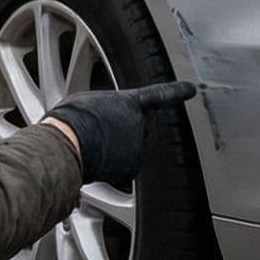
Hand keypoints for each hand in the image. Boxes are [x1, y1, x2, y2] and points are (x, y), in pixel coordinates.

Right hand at [42, 81, 195, 185]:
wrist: (68, 141)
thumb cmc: (71, 120)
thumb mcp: (87, 102)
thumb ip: (105, 108)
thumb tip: (99, 118)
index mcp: (128, 102)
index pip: (158, 95)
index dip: (175, 92)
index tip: (191, 89)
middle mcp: (138, 122)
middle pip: (138, 130)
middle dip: (124, 134)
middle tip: (99, 136)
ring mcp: (138, 145)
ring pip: (129, 152)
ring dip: (115, 153)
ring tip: (92, 148)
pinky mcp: (132, 166)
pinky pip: (123, 170)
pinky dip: (111, 169)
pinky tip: (96, 162)